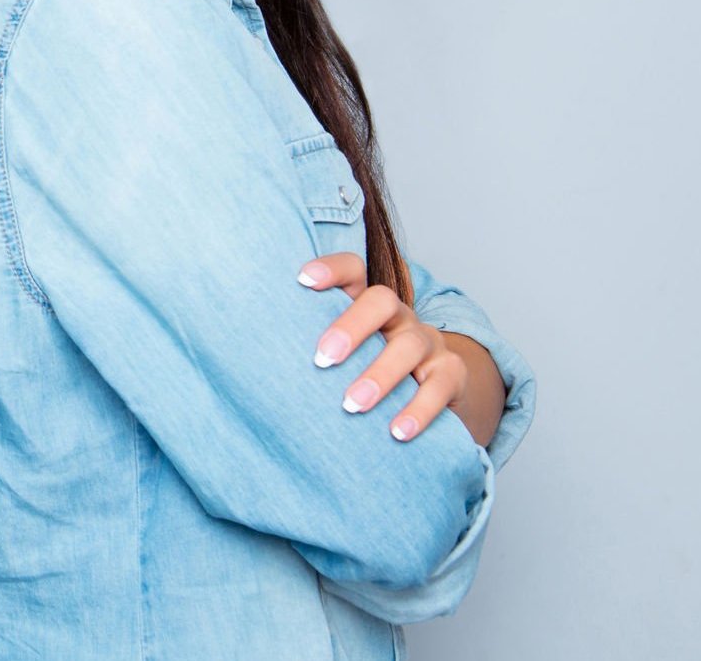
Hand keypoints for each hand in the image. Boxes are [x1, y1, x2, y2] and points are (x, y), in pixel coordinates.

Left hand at [299, 252, 466, 442]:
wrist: (435, 393)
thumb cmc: (368, 371)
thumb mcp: (344, 356)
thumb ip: (312, 350)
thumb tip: (248, 364)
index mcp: (368, 305)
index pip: (354, 270)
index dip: (331, 269)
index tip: (302, 279)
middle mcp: (400, 317)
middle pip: (382, 300)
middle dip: (351, 327)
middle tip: (323, 359)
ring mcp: (429, 343)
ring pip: (410, 345)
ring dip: (380, 375)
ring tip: (352, 405)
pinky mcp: (451, 374)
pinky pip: (440, 386)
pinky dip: (419, 409)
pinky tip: (396, 431)